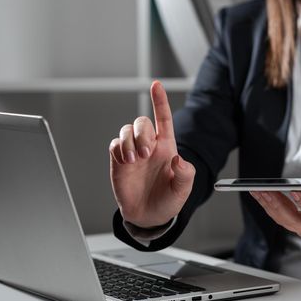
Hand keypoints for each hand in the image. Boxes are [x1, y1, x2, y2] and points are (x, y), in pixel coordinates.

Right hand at [109, 81, 195, 227]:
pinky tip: (126, 162)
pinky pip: (115, 144)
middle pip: (142, 122)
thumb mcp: (183, 190)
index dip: (160, 101)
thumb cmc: (168, 200)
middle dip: (142, 133)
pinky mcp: (119, 160)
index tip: (156, 85)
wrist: (148, 216)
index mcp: (167, 147)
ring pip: (126, 130)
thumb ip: (185, 174)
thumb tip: (178, 159)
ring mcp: (133, 152)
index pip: (164, 118)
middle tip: (145, 154)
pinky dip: (119, 148)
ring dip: (130, 141)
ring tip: (135, 160)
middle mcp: (149, 145)